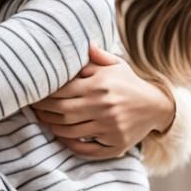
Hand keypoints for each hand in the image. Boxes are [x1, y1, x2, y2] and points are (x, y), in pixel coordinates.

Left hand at [31, 44, 175, 158]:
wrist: (157, 106)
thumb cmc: (129, 83)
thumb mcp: (116, 65)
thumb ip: (96, 56)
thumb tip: (83, 42)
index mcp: (100, 85)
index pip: (62, 91)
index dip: (44, 94)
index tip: (35, 93)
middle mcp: (104, 107)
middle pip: (62, 112)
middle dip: (44, 111)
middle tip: (33, 109)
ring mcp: (110, 127)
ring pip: (70, 131)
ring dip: (54, 127)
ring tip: (45, 121)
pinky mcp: (115, 144)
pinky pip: (87, 149)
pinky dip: (71, 145)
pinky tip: (63, 137)